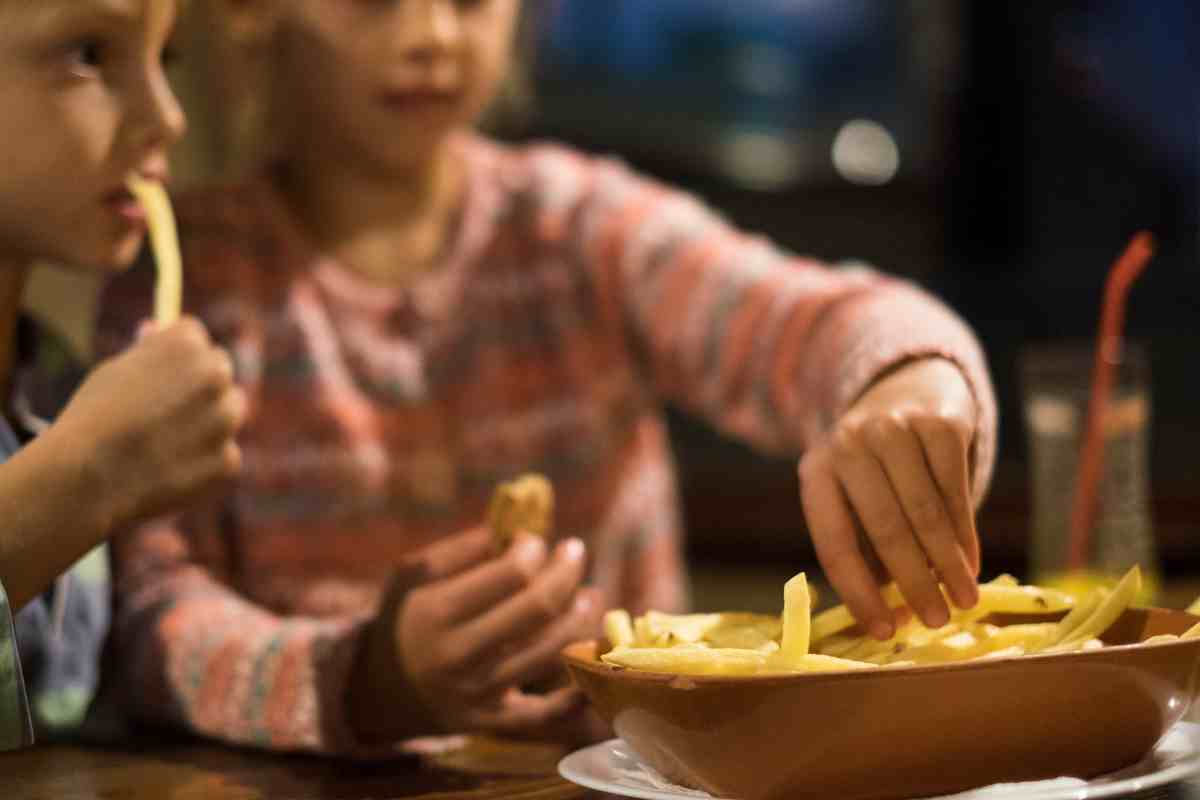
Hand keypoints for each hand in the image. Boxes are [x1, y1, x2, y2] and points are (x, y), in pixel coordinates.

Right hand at [51, 317, 244, 530]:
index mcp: (185, 344)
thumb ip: (147, 354)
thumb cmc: (93, 420)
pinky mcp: (228, 459)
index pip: (194, 334)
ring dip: (209, 420)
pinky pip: (223, 454)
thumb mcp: (114, 371)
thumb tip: (156, 330)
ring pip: (228, 412)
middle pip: (218, 369)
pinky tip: (170, 470)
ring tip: (165, 441)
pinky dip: (204, 461)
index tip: (161, 368)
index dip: (174, 353)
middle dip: (199, 383)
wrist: (87, 479)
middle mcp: (215, 375)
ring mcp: (226, 419)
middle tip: (167, 406)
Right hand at [349, 527, 604, 743]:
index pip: (510, 575)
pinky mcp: (493, 722)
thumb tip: (513, 529)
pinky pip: (545, 712)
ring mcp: (479, 692)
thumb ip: (459, 549)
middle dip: (566, 571)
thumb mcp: (412, 574)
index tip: (533, 541)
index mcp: (438, 612)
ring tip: (589, 593)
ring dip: (581, 616)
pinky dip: (575, 691)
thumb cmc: (404, 618)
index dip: (532, 550)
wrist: (381, 690)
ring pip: (551, 650)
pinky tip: (593, 658)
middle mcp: (460, 655)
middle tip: (575, 550)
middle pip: (538, 608)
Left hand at [798, 357, 979, 638]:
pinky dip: (965, 533)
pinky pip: (955, 489)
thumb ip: (871, 558)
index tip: (882, 633)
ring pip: (925, 513)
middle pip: (884, 529)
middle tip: (936, 622)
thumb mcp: (858, 502)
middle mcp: (848, 445)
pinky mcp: (938, 423)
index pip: (833, 542)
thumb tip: (897, 623)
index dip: (858, 592)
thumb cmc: (878, 468)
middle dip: (914, 582)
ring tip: (964, 601)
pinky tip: (972, 563)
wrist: (909, 391)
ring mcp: (893, 428)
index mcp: (816, 472)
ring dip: (947, 565)